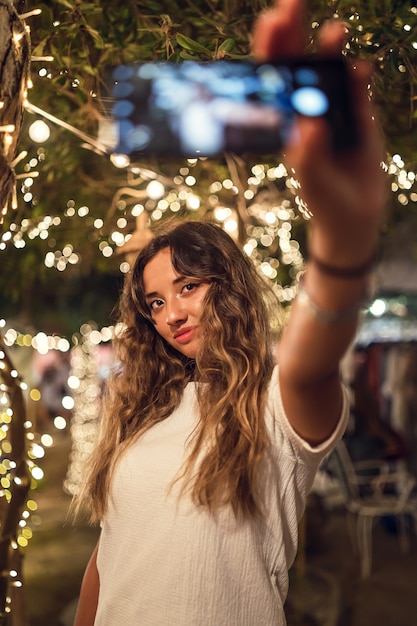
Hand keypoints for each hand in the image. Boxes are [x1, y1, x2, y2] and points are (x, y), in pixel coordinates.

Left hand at [252, 0, 386, 269]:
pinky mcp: (359, 115)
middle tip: (291, 2)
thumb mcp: (313, 180)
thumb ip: (310, 155)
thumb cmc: (324, 199)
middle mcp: (305, 110)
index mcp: (285, 122)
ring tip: (334, 29)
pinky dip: (359, 77)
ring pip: (329, 70)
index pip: (272, 81)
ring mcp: (333, 110)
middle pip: (296, 64)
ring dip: (329, 48)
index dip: (269, 51)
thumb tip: (310, 124)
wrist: (355, 214)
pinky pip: (358, 88)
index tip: (270, 24)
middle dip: (293, 32)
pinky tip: (361, 69)